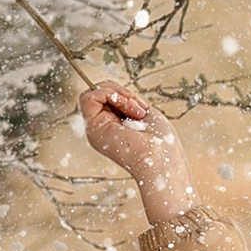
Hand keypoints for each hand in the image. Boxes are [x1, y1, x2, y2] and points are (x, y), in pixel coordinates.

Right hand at [81, 82, 195, 227]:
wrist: (161, 159)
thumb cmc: (160, 142)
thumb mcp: (142, 113)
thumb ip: (126, 102)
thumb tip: (113, 91)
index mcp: (113, 127)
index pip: (107, 98)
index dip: (122, 94)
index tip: (141, 107)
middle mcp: (101, 129)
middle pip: (98, 93)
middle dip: (121, 92)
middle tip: (138, 108)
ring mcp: (95, 129)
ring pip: (93, 93)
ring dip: (118, 94)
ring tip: (135, 111)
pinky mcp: (92, 128)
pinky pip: (89, 98)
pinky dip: (108, 94)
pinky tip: (125, 109)